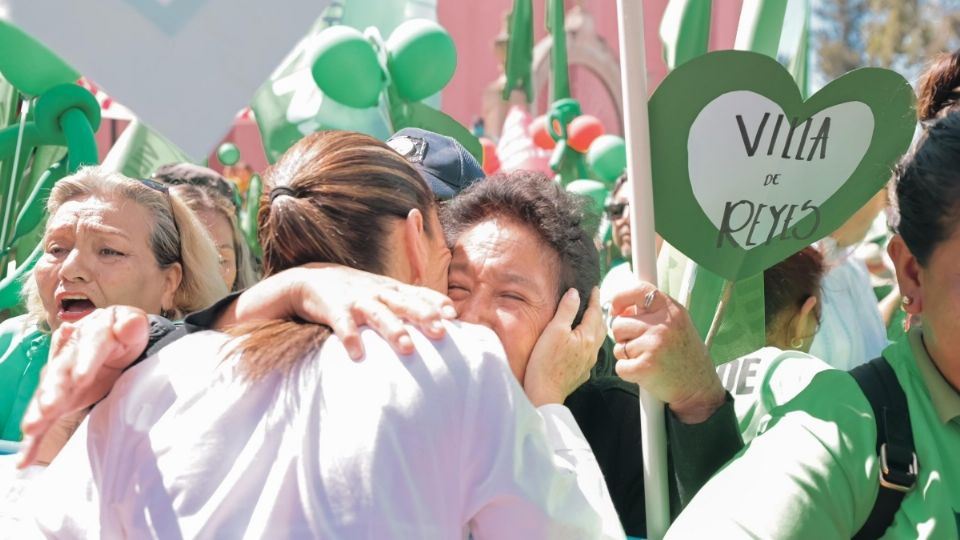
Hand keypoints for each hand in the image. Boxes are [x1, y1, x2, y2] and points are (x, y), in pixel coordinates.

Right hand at [19, 306, 148, 467]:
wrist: (112, 342)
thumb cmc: (122, 334)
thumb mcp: (132, 325)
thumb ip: (131, 325)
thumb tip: (127, 325)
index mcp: (88, 335)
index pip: (88, 346)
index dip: (85, 361)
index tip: (83, 378)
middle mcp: (67, 357)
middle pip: (58, 373)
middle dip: (53, 390)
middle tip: (49, 407)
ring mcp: (60, 380)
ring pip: (46, 395)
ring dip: (39, 412)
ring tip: (31, 428)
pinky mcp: (58, 400)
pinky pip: (44, 421)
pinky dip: (33, 441)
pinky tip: (24, 460)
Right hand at [221, 263, 457, 359]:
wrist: (309, 280)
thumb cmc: (355, 291)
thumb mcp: (382, 291)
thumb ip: (407, 301)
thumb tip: (441, 319)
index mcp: (390, 288)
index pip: (418, 293)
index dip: (435, 302)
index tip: (454, 315)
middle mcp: (376, 292)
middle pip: (404, 303)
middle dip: (423, 315)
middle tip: (442, 331)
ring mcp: (355, 300)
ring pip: (378, 314)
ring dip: (393, 330)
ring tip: (409, 348)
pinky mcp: (333, 310)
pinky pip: (343, 325)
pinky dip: (350, 338)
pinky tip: (358, 354)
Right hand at [524, 288, 603, 406]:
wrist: (544, 394)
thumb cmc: (546, 362)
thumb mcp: (554, 330)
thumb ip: (566, 311)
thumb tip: (575, 293)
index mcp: (587, 337)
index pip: (595, 313)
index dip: (595, 299)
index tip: (596, 288)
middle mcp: (592, 350)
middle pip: (600, 327)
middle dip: (598, 313)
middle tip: (594, 302)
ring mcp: (588, 363)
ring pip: (596, 340)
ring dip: (595, 328)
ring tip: (589, 320)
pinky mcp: (581, 373)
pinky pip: (589, 353)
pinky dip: (588, 342)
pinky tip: (581, 343)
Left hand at [610, 282, 724, 423]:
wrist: (699, 387)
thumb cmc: (685, 356)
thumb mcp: (676, 325)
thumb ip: (651, 313)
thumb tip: (619, 309)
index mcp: (671, 311)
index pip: (639, 290)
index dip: (621, 298)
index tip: (616, 309)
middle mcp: (663, 325)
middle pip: (620, 323)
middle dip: (624, 337)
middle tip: (642, 347)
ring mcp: (654, 345)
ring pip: (618, 346)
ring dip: (627, 355)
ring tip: (647, 359)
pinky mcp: (645, 367)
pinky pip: (620, 366)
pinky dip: (628, 372)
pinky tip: (645, 372)